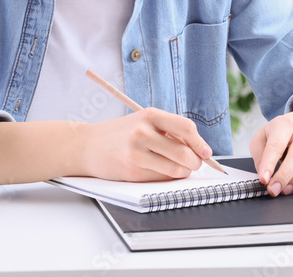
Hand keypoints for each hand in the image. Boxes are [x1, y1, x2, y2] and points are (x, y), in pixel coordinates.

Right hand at [78, 107, 212, 181]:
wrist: (86, 145)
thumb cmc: (119, 134)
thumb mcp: (142, 121)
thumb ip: (167, 130)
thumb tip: (197, 149)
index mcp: (149, 115)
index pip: (186, 128)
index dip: (200, 143)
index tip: (206, 152)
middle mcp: (143, 132)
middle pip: (184, 152)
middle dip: (194, 162)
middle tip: (194, 164)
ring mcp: (136, 153)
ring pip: (175, 169)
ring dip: (182, 172)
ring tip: (177, 168)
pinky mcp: (131, 171)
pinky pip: (161, 178)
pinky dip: (166, 177)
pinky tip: (158, 171)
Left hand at [250, 105, 292, 196]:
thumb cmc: (276, 136)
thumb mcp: (261, 139)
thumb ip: (259, 156)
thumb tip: (264, 174)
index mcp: (283, 124)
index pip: (276, 144)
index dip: (269, 163)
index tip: (264, 179)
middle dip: (284, 176)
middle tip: (273, 189)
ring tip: (283, 190)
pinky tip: (292, 186)